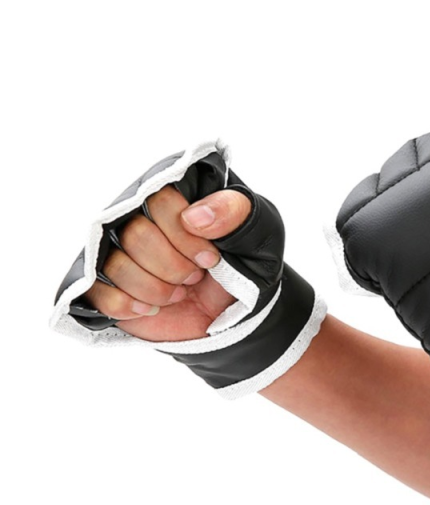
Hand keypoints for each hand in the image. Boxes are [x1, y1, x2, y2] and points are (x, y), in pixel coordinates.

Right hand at [52, 142, 326, 397]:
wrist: (233, 310)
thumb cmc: (245, 262)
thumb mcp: (259, 232)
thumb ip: (235, 212)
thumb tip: (195, 216)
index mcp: (175, 194)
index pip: (158, 200)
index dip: (184, 235)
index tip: (211, 257)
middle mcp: (140, 215)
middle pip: (135, 233)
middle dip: (173, 266)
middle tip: (194, 277)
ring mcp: (118, 250)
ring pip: (115, 263)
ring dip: (155, 288)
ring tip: (178, 293)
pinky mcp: (105, 283)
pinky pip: (96, 291)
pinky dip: (128, 305)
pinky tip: (151, 308)